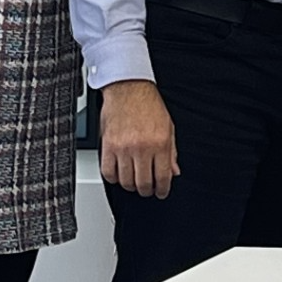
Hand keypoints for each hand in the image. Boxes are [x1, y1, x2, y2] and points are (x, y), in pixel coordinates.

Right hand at [100, 80, 179, 198]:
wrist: (129, 89)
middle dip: (147, 191)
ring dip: (131, 186)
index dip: (162, 190)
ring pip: (126, 181)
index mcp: (160, 143)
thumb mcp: (168, 127)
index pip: (162, 177)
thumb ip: (171, 152)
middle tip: (148, 189)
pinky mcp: (107, 146)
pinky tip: (119, 174)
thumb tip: (174, 172)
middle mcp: (141, 148)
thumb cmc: (149, 105)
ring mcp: (123, 148)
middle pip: (143, 183)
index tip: (161, 192)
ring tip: (134, 182)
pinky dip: (114, 178)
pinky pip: (108, 172)